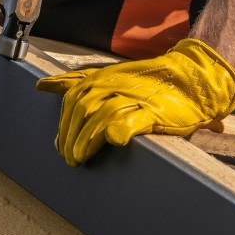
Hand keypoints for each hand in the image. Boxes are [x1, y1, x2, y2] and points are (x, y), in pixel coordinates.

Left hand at [36, 38, 234, 166]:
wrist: (192, 79)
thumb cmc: (147, 83)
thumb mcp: (108, 77)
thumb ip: (76, 81)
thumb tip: (42, 85)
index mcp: (102, 77)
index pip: (72, 98)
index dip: (63, 122)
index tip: (58, 144)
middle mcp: (114, 84)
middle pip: (82, 108)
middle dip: (71, 134)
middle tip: (68, 157)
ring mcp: (134, 96)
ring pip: (102, 115)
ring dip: (87, 138)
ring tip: (79, 157)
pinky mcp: (154, 111)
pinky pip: (132, 119)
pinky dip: (120, 129)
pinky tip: (112, 140)